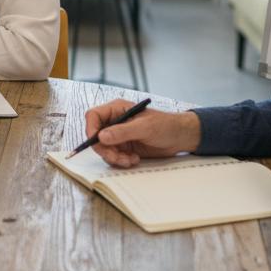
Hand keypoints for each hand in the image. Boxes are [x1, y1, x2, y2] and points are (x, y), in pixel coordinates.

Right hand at [83, 100, 201, 167]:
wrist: (179, 138)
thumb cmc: (165, 125)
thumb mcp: (145, 127)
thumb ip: (122, 131)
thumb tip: (101, 136)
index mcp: (117, 109)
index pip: (94, 116)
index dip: (91, 129)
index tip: (96, 143)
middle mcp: (114, 122)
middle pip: (96, 136)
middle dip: (105, 150)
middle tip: (118, 158)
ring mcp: (118, 136)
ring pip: (104, 149)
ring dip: (115, 158)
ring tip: (131, 159)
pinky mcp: (123, 147)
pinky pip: (113, 157)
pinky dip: (121, 161)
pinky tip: (134, 159)